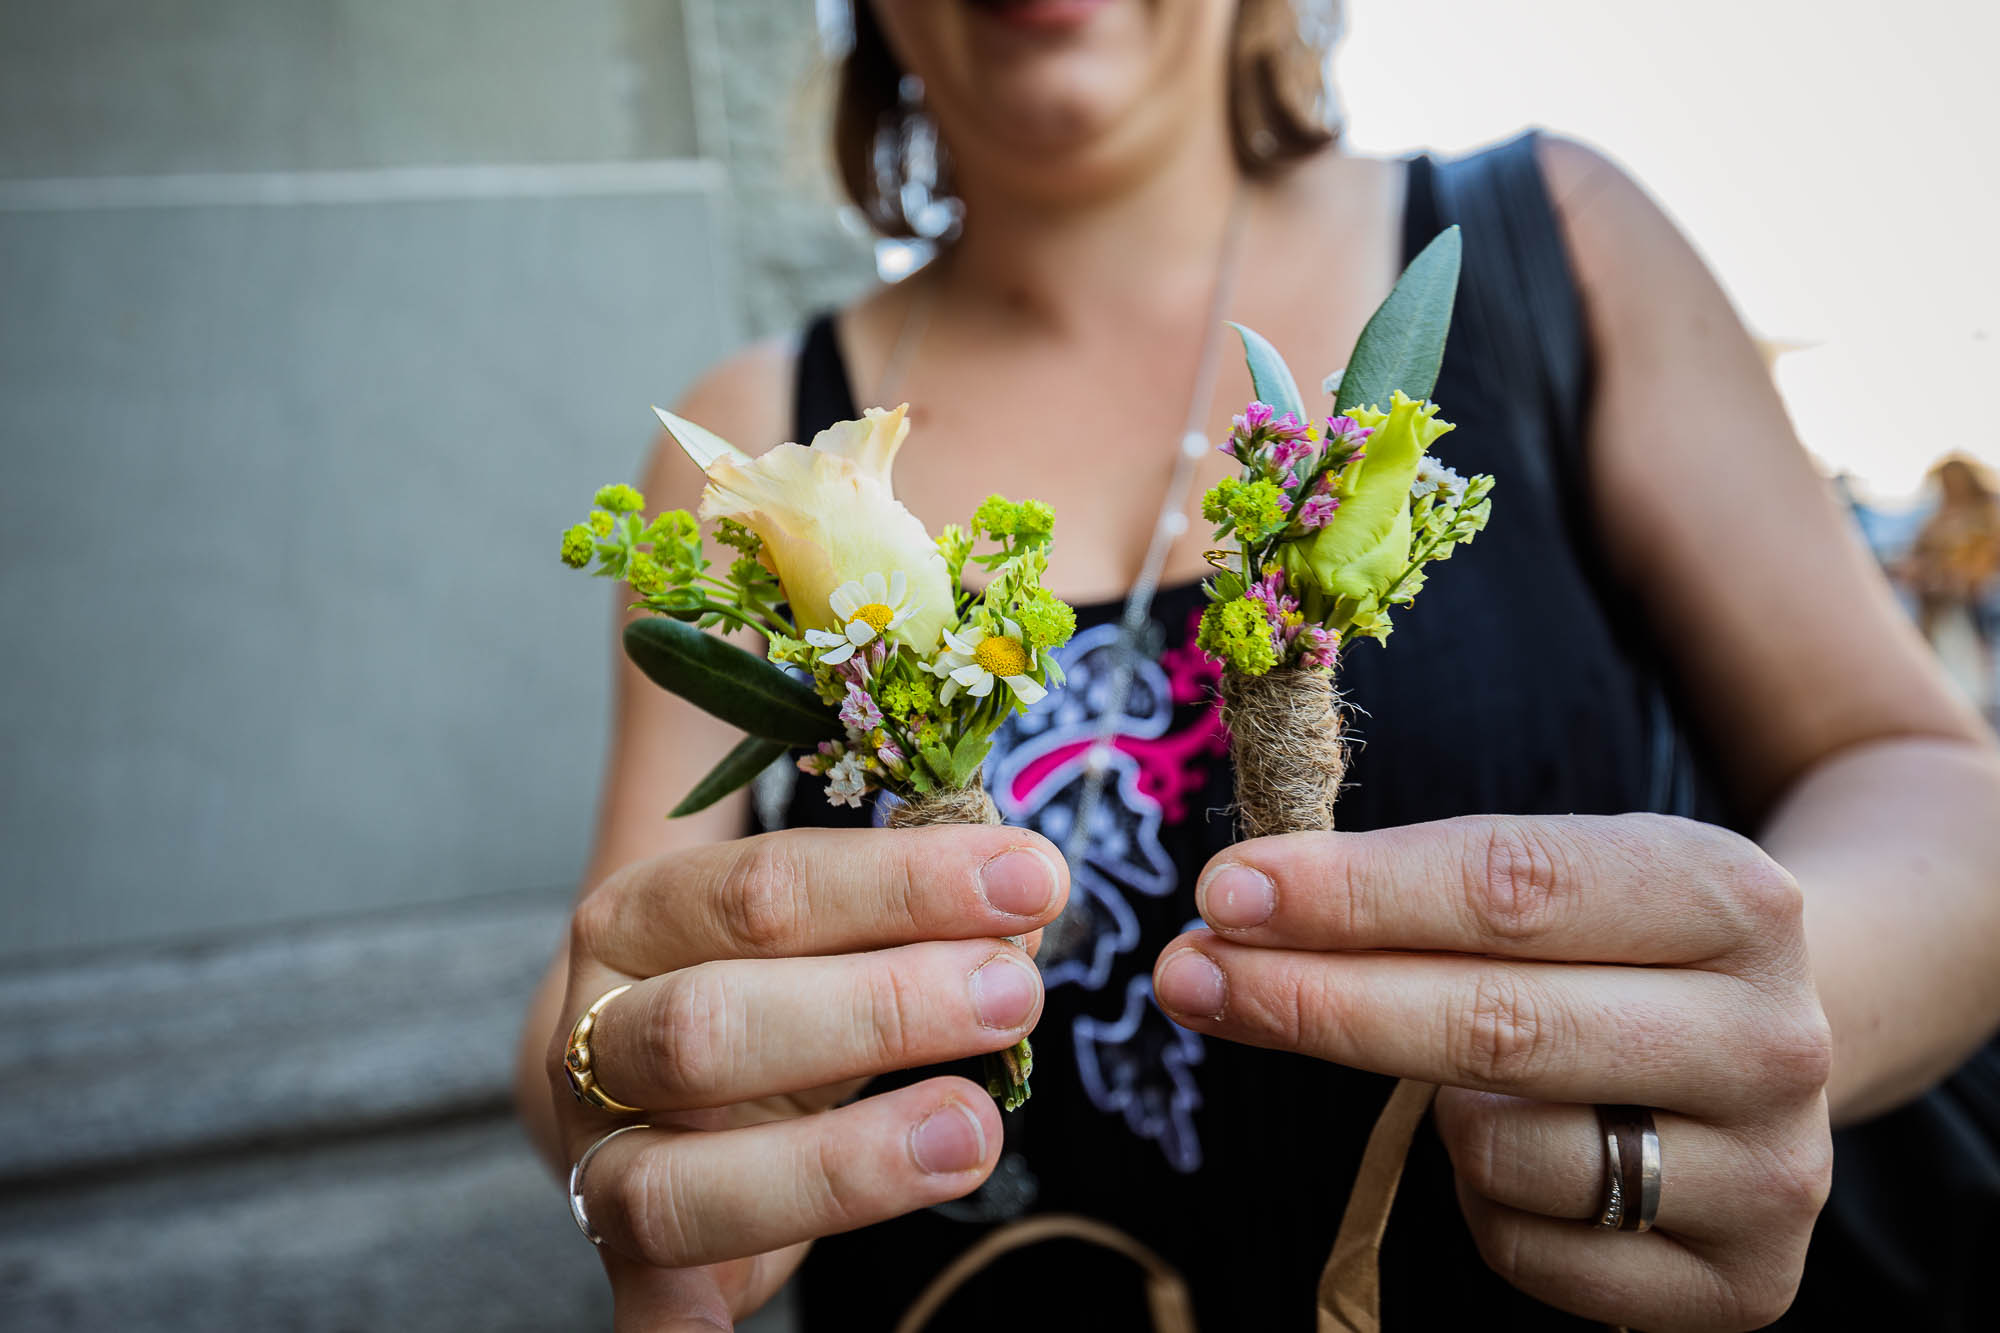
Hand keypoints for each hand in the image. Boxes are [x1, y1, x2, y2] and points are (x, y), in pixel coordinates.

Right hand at [547, 825, 1066, 1328]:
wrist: (656, 1080)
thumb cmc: (775, 979)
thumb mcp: (827, 928)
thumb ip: (912, 916)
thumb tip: (1025, 915)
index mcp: (644, 917)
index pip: (768, 887)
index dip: (906, 884)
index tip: (1030, 881)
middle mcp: (602, 1034)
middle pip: (710, 1024)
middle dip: (881, 1008)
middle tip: (1015, 997)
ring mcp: (605, 1156)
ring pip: (682, 1181)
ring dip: (844, 1163)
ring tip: (976, 1129)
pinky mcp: (632, 1264)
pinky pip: (650, 1318)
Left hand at [1151, 813, 1833, 1331]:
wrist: (1782, 1038)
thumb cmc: (1615, 942)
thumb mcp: (1557, 875)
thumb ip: (1418, 888)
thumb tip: (1233, 917)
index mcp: (1726, 895)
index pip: (1508, 888)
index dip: (1351, 894)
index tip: (1225, 892)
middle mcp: (1770, 1035)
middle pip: (1493, 1025)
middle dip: (1313, 1001)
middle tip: (1185, 976)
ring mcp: (1772, 1171)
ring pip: (1500, 1150)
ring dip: (1430, 1115)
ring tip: (1470, 1079)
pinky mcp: (1743, 1284)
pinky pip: (1527, 1247)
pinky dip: (1485, 1202)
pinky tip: (1526, 1151)